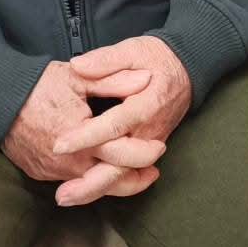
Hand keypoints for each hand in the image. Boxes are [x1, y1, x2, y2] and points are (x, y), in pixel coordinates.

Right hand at [2, 62, 163, 202]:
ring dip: (114, 182)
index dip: (144, 152)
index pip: (121, 153)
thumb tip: (147, 79)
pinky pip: (72, 182)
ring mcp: (52, 171)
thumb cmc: (39, 84)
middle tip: (153, 172)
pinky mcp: (41, 173)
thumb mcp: (80, 77)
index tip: (159, 148)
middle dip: (135, 178)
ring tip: (136, 177)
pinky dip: (91, 180)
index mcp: (81, 136)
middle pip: (110, 178)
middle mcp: (67, 161)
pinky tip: (103, 172)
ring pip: (92, 186)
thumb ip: (115, 80)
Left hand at [52, 36, 193, 204]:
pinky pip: (128, 172)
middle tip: (62, 194)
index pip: (114, 125)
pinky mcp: (147, 148)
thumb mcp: (133, 49)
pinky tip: (87, 193)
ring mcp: (150, 142)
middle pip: (121, 163)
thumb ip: (106, 59)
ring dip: (96, 189)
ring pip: (124, 174)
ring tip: (67, 197)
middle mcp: (149, 130)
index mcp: (145, 104)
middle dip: (91, 182)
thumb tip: (78, 66)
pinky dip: (109, 186)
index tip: (60, 144)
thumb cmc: (157, 58)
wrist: (187, 68)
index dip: (86, 136)